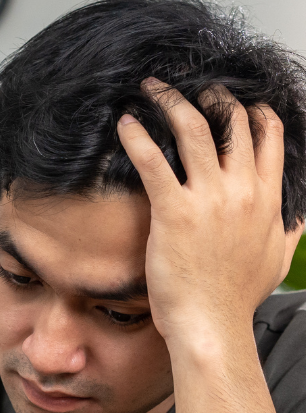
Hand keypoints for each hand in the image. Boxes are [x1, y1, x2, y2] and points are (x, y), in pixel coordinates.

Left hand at [116, 79, 297, 351]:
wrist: (211, 324)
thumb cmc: (236, 297)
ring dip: (171, 102)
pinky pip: (153, 160)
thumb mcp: (277, 259)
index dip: (253, 112)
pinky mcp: (173, 210)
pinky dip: (137, 136)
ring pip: (194, 130)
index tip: (238, 100)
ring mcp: (209, 199)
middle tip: (190, 88)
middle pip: (232, 124)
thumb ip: (289, 231)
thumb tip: (299, 218)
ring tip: (153, 89)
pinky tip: (125, 122)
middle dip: (212, 97)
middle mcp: (242, 191)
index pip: (269, 139)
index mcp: (267, 199)